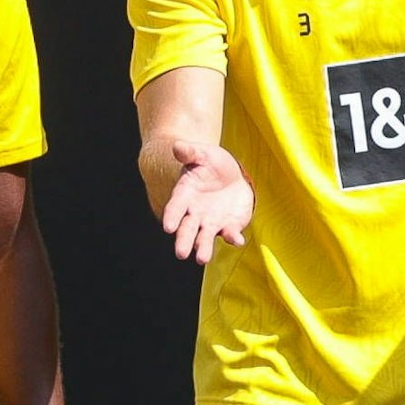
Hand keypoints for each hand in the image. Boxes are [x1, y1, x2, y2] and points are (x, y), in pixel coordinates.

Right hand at [161, 141, 252, 264]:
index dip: (172, 216)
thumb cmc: (211, 164)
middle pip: (187, 228)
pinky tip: (237, 240)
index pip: (175, 206)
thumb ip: (190, 152)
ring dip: (204, 247)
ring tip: (201, 259)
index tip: (167, 227)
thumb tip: (178, 146)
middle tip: (181, 254)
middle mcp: (195, 212)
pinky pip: (230, 233)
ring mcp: (211, 222)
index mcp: (185, 194)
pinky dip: (233, 237)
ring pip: (205, 237)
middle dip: (184, 240)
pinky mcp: (229, 225)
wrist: (230, 176)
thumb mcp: (203, 154)